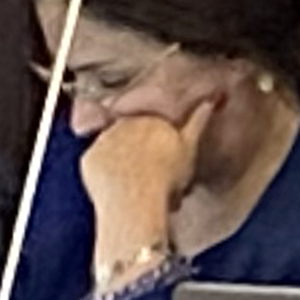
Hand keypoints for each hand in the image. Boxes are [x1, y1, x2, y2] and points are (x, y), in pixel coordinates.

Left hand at [83, 95, 221, 267]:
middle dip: (139, 151)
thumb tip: (210, 99)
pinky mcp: (89, 158)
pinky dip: (104, 174)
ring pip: (114, 149)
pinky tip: (115, 189)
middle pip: (131, 135)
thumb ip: (198, 121)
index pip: (154, 126)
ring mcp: (103, 140)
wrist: (135, 199)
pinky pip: (97, 165)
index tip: (165, 162)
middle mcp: (124, 123)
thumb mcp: (190, 148)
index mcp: (151, 119)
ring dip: (120, 161)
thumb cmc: (167, 176)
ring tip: (134, 186)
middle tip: (151, 176)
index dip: (160, 145)